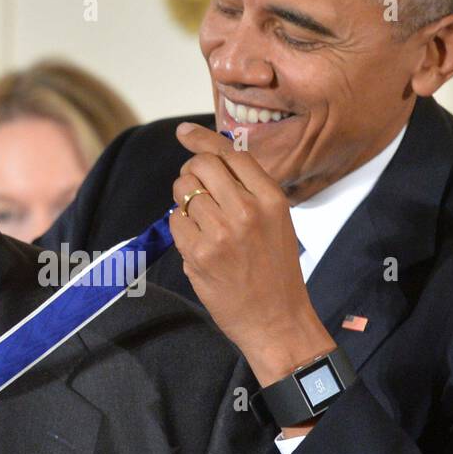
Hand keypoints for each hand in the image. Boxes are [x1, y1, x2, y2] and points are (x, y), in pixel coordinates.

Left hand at [170, 122, 336, 387]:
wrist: (277, 320)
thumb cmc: (276, 271)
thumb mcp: (277, 222)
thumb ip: (250, 191)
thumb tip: (212, 159)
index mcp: (271, 199)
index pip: (230, 153)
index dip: (202, 140)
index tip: (185, 133)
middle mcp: (247, 210)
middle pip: (200, 166)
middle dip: (190, 173)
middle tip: (193, 189)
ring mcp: (221, 232)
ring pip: (184, 192)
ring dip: (183, 201)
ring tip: (199, 221)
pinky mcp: (199, 254)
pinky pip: (175, 221)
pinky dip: (179, 226)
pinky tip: (195, 242)